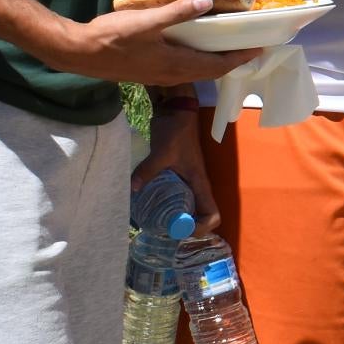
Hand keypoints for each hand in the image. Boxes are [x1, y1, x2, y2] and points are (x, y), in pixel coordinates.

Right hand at [39, 0, 252, 87]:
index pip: (218, 66)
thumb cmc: (111, 38)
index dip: (240, 58)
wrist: (79, 54)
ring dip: (215, 61)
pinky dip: (197, 59)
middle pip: (211, 71)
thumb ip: (176, 13)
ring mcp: (160, 76)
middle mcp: (172, 75)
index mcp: (175, 65)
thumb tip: (206, 2)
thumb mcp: (145, 22)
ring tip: (228, 45)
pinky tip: (195, 46)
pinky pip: (183, 69)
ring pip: (196, 71)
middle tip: (249, 46)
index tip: (260, 48)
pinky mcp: (150, 72)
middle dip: (232, 60)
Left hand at [133, 106, 223, 234]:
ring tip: (154, 224)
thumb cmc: (176, 132)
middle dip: (184, 229)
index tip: (181, 230)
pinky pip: (173, 197)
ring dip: (174, 219)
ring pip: (186, 208)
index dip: (202, 228)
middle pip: (198, 216)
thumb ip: (148, 170)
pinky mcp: (175, 175)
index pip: (212, 214)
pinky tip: (147, 206)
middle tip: (163, 232)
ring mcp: (186, 181)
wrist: (174, 111)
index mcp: (200, 183)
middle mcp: (196, 186)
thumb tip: (131, 188)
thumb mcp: (163, 152)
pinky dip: (163, 205)